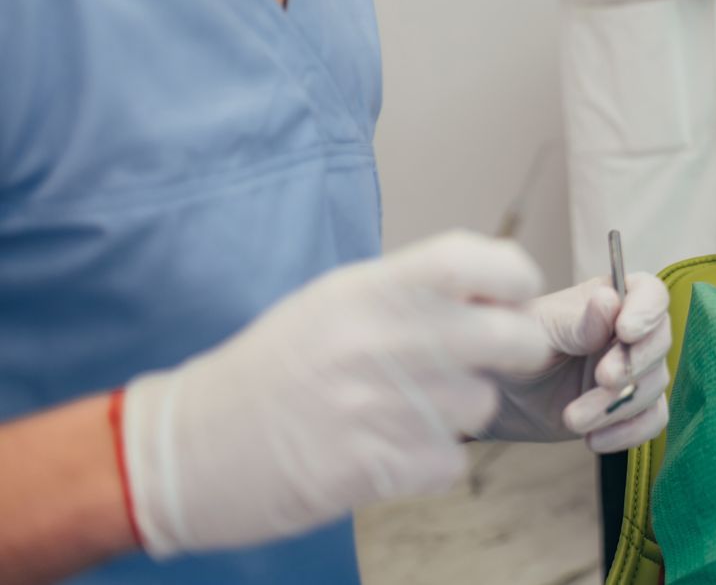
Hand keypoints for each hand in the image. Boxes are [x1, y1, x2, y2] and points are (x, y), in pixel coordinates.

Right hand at [118, 232, 550, 558]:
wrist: (187, 448)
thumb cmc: (271, 369)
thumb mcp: (334, 302)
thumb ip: (413, 291)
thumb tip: (496, 288)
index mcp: (372, 289)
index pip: (479, 261)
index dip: (514, 278)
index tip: (513, 297)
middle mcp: (383, 339)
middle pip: (512, 340)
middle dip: (513, 354)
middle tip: (484, 363)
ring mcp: (381, 406)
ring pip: (483, 406)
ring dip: (460, 413)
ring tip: (408, 410)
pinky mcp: (375, 468)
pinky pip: (451, 462)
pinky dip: (431, 463)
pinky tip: (389, 451)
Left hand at [484, 271, 671, 453]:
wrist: (499, 397)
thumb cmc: (515, 347)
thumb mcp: (539, 331)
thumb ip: (578, 323)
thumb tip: (610, 300)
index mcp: (611, 297)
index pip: (651, 294)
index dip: (647, 311)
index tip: (626, 331)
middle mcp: (629, 332)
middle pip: (660, 341)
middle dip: (634, 364)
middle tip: (603, 378)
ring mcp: (633, 370)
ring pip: (654, 385)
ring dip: (617, 405)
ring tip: (573, 418)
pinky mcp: (629, 407)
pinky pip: (651, 420)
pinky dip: (628, 432)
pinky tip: (593, 439)